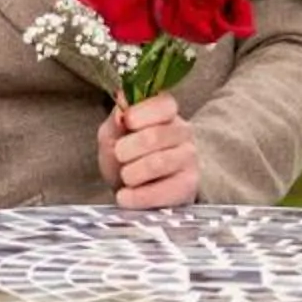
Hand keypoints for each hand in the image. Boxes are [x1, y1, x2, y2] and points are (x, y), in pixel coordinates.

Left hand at [97, 94, 199, 209]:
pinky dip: (139, 196)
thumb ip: (115, 122)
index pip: (164, 104)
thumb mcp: (112, 135)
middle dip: (128, 148)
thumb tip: (121, 110)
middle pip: (155, 136)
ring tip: (125, 177)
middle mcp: (183, 132)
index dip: (142, 112)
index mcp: (166, 112)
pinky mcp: (188, 185)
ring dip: (132, 173)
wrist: (136, 189)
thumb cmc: (125, 156)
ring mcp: (188, 158)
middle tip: (119, 155)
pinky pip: (163, 191)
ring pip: (159, 163)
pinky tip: (126, 196)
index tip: (126, 121)